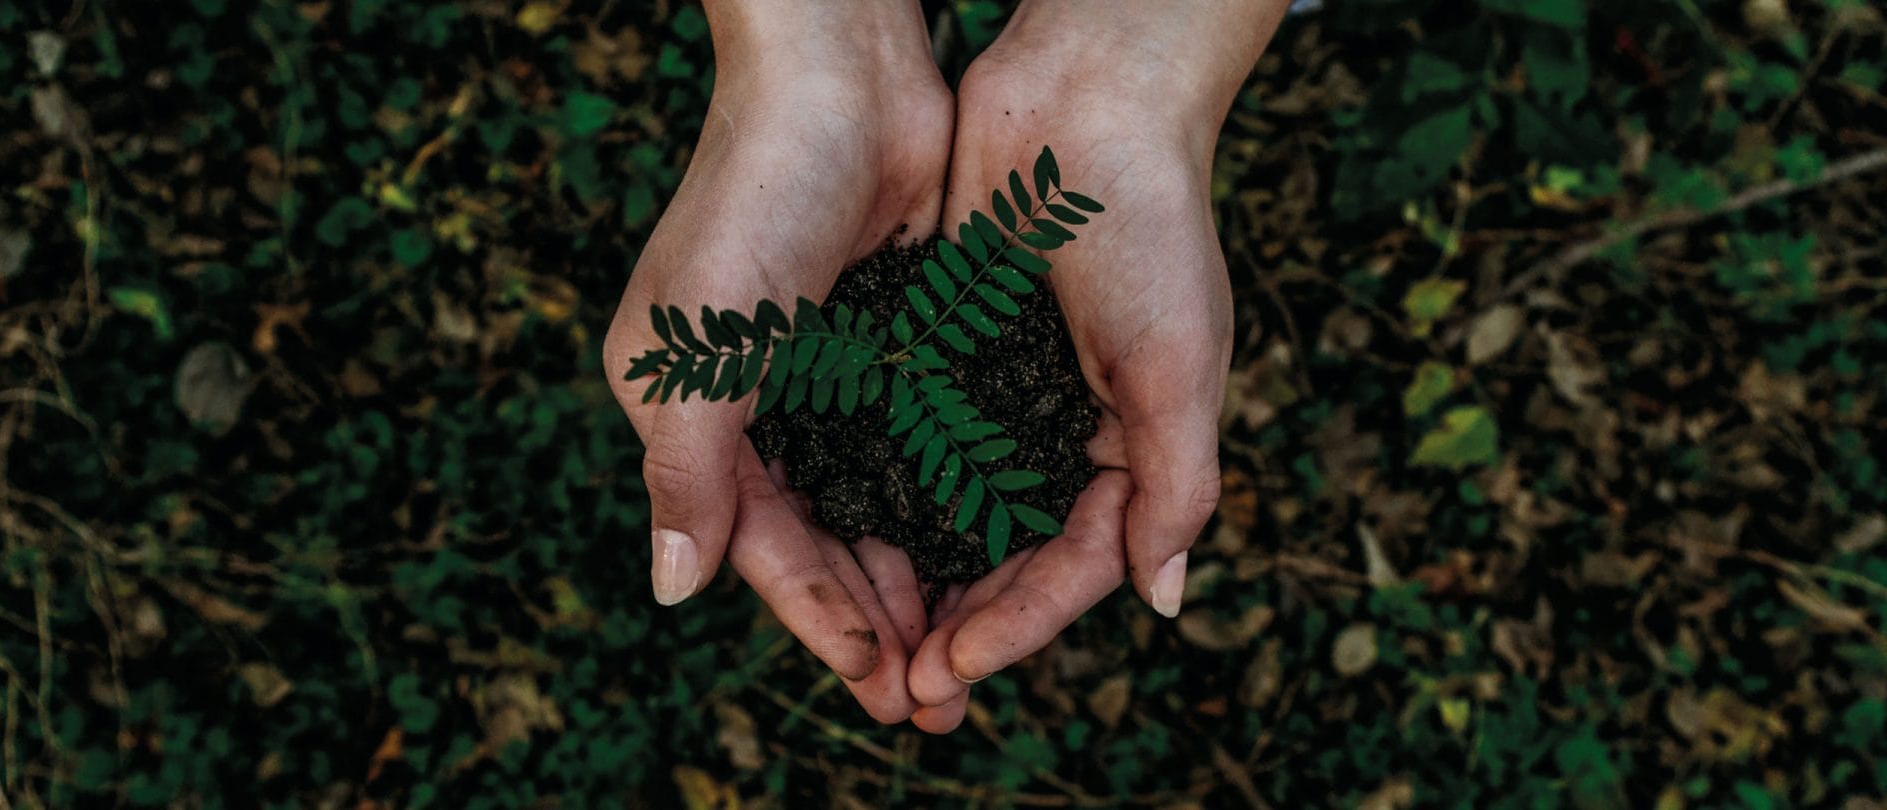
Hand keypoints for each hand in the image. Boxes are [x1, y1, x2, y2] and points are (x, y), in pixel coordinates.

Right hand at [602, 0, 949, 722]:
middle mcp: (754, 401)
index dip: (815, 616)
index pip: (756, 541)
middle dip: (873, 619)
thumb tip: (671, 591)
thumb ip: (686, 472)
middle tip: (932, 698)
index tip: (877, 679)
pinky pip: (918, 445)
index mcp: (690, 409)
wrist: (842, 74)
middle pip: (819, 537)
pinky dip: (945, 502)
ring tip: (966, 648)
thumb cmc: (754, 198)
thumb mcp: (700, 347)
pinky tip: (987, 552)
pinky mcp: (890, 341)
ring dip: (915, 575)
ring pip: (874, 503)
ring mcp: (826, 372)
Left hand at [903, 1, 1288, 730]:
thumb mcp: (1180, 364)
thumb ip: (1176, 484)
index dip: (1020, 624)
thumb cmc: (1150, 227)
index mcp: (1132, 445)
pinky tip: (838, 534)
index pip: (1075, 564)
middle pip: (1008, 555)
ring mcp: (1002, 393)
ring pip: (951, 511)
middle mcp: (1064, 431)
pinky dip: (882, 491)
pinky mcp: (946, 350)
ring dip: (914, 576)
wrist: (1085, 100)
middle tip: (903, 687)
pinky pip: (911, 440)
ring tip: (866, 637)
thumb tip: (1164, 602)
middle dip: (961, 623)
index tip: (955, 666)